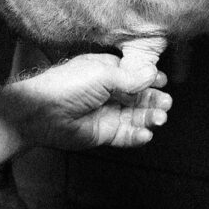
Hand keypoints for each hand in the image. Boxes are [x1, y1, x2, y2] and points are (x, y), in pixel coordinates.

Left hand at [0, 53, 171, 149]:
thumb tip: (153, 73)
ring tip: (158, 118)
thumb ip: (130, 77)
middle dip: (154, 100)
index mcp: (107, 72)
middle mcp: (109, 92)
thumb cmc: (66, 85)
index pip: (135, 75)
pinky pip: (126, 136)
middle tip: (165, 104)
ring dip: (150, 118)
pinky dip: (138, 136)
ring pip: (136, 117)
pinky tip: (145, 134)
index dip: (150, 80)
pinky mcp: (104, 133)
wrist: (43, 112)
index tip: (163, 83)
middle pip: (139, 97)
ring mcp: (107, 113)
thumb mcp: (102, 74)